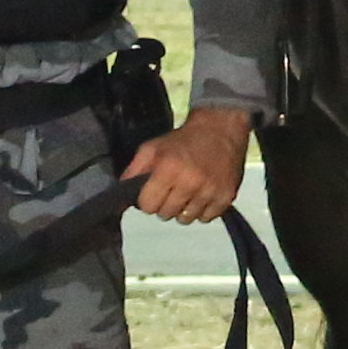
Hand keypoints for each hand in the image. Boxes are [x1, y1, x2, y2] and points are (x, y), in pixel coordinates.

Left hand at [126, 103, 255, 225]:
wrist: (220, 128)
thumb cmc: (182, 139)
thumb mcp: (152, 148)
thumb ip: (133, 171)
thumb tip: (121, 197)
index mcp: (168, 168)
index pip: (148, 206)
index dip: (148, 200)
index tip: (154, 192)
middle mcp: (189, 182)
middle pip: (166, 214)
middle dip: (165, 205)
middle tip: (172, 190)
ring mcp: (209, 191)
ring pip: (185, 219)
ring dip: (183, 209)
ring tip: (188, 192)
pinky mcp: (226, 197)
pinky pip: (206, 219)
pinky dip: (202, 211)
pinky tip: (202, 194)